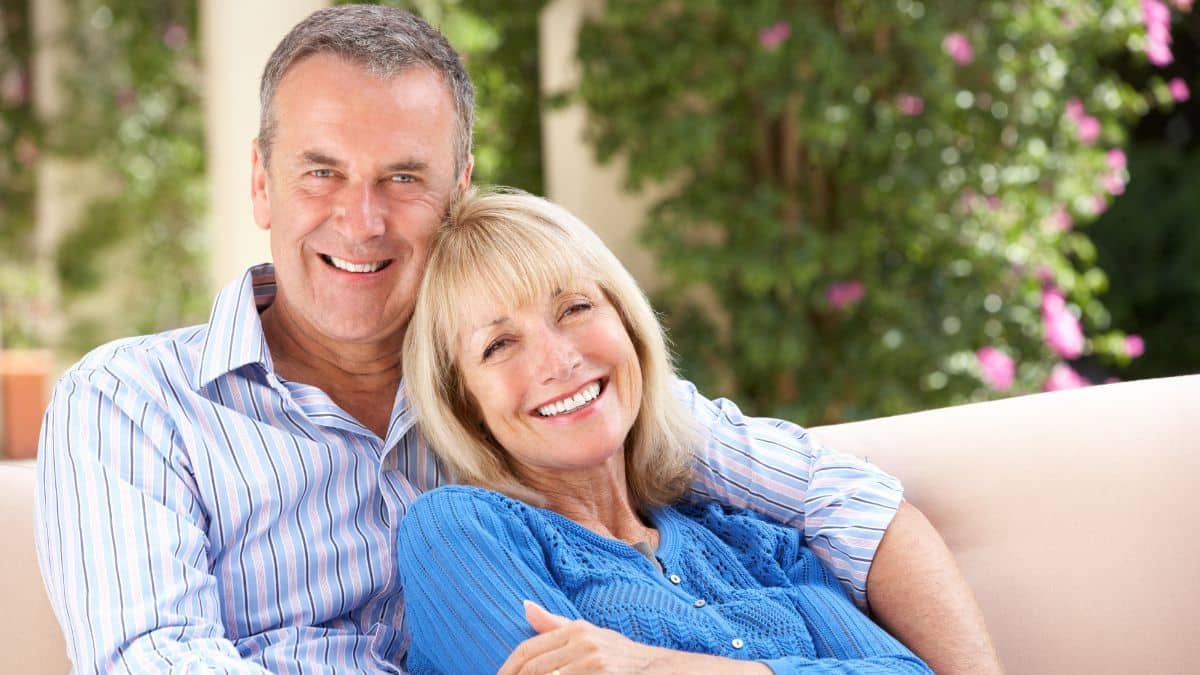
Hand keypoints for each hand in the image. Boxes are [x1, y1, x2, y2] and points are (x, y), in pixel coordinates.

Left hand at [498, 602, 768, 674]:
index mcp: (575, 630)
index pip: (526, 652)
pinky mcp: (601, 674)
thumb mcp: (590, 636)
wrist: (661, 671)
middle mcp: (583, 642)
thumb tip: (524, 606)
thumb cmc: (622, 659)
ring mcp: (593, 662)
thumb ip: (555, 625)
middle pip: (532, 670)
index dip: (507, 670)